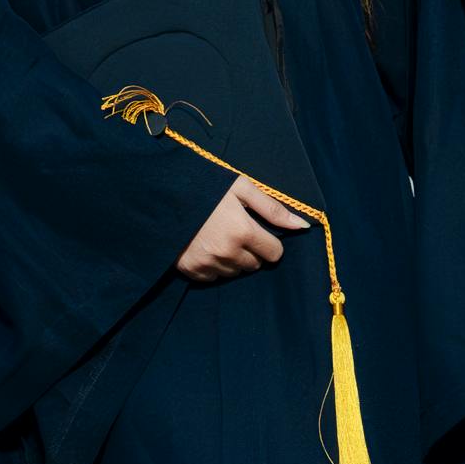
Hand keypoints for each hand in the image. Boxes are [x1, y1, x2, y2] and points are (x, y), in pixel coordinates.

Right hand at [177, 174, 310, 283]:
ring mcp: (208, 263)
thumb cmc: (206, 186)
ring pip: (235, 272)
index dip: (269, 242)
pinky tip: (205, 247)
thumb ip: (273, 209)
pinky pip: (214, 277)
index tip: (258, 231)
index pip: (274, 253)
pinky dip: (214, 266)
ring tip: (219, 237)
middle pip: (255, 265)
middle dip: (251, 250)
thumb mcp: (241, 188)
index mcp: (243, 231)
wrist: (162, 193)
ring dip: (233, 259)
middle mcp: (228, 252)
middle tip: (235, 231)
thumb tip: (302, 226)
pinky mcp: (192, 270)